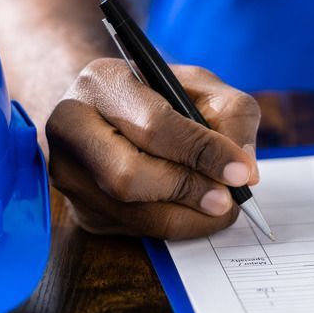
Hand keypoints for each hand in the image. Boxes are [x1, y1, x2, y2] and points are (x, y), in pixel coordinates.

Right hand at [45, 59, 260, 238]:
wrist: (110, 110)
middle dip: (187, 191)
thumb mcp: (201, 86)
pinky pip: (132, 230)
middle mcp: (70, 127)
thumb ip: (232, 115)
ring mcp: (69, 172)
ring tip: (220, 207)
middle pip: (127, 176)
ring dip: (186, 217)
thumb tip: (245, 171)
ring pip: (130, 212)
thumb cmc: (161, 95)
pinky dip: (173, 225)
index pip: (153, 126)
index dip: (202, 153)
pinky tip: (192, 210)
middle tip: (228, 199)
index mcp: (101, 82)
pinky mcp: (80, 208)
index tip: (241, 173)